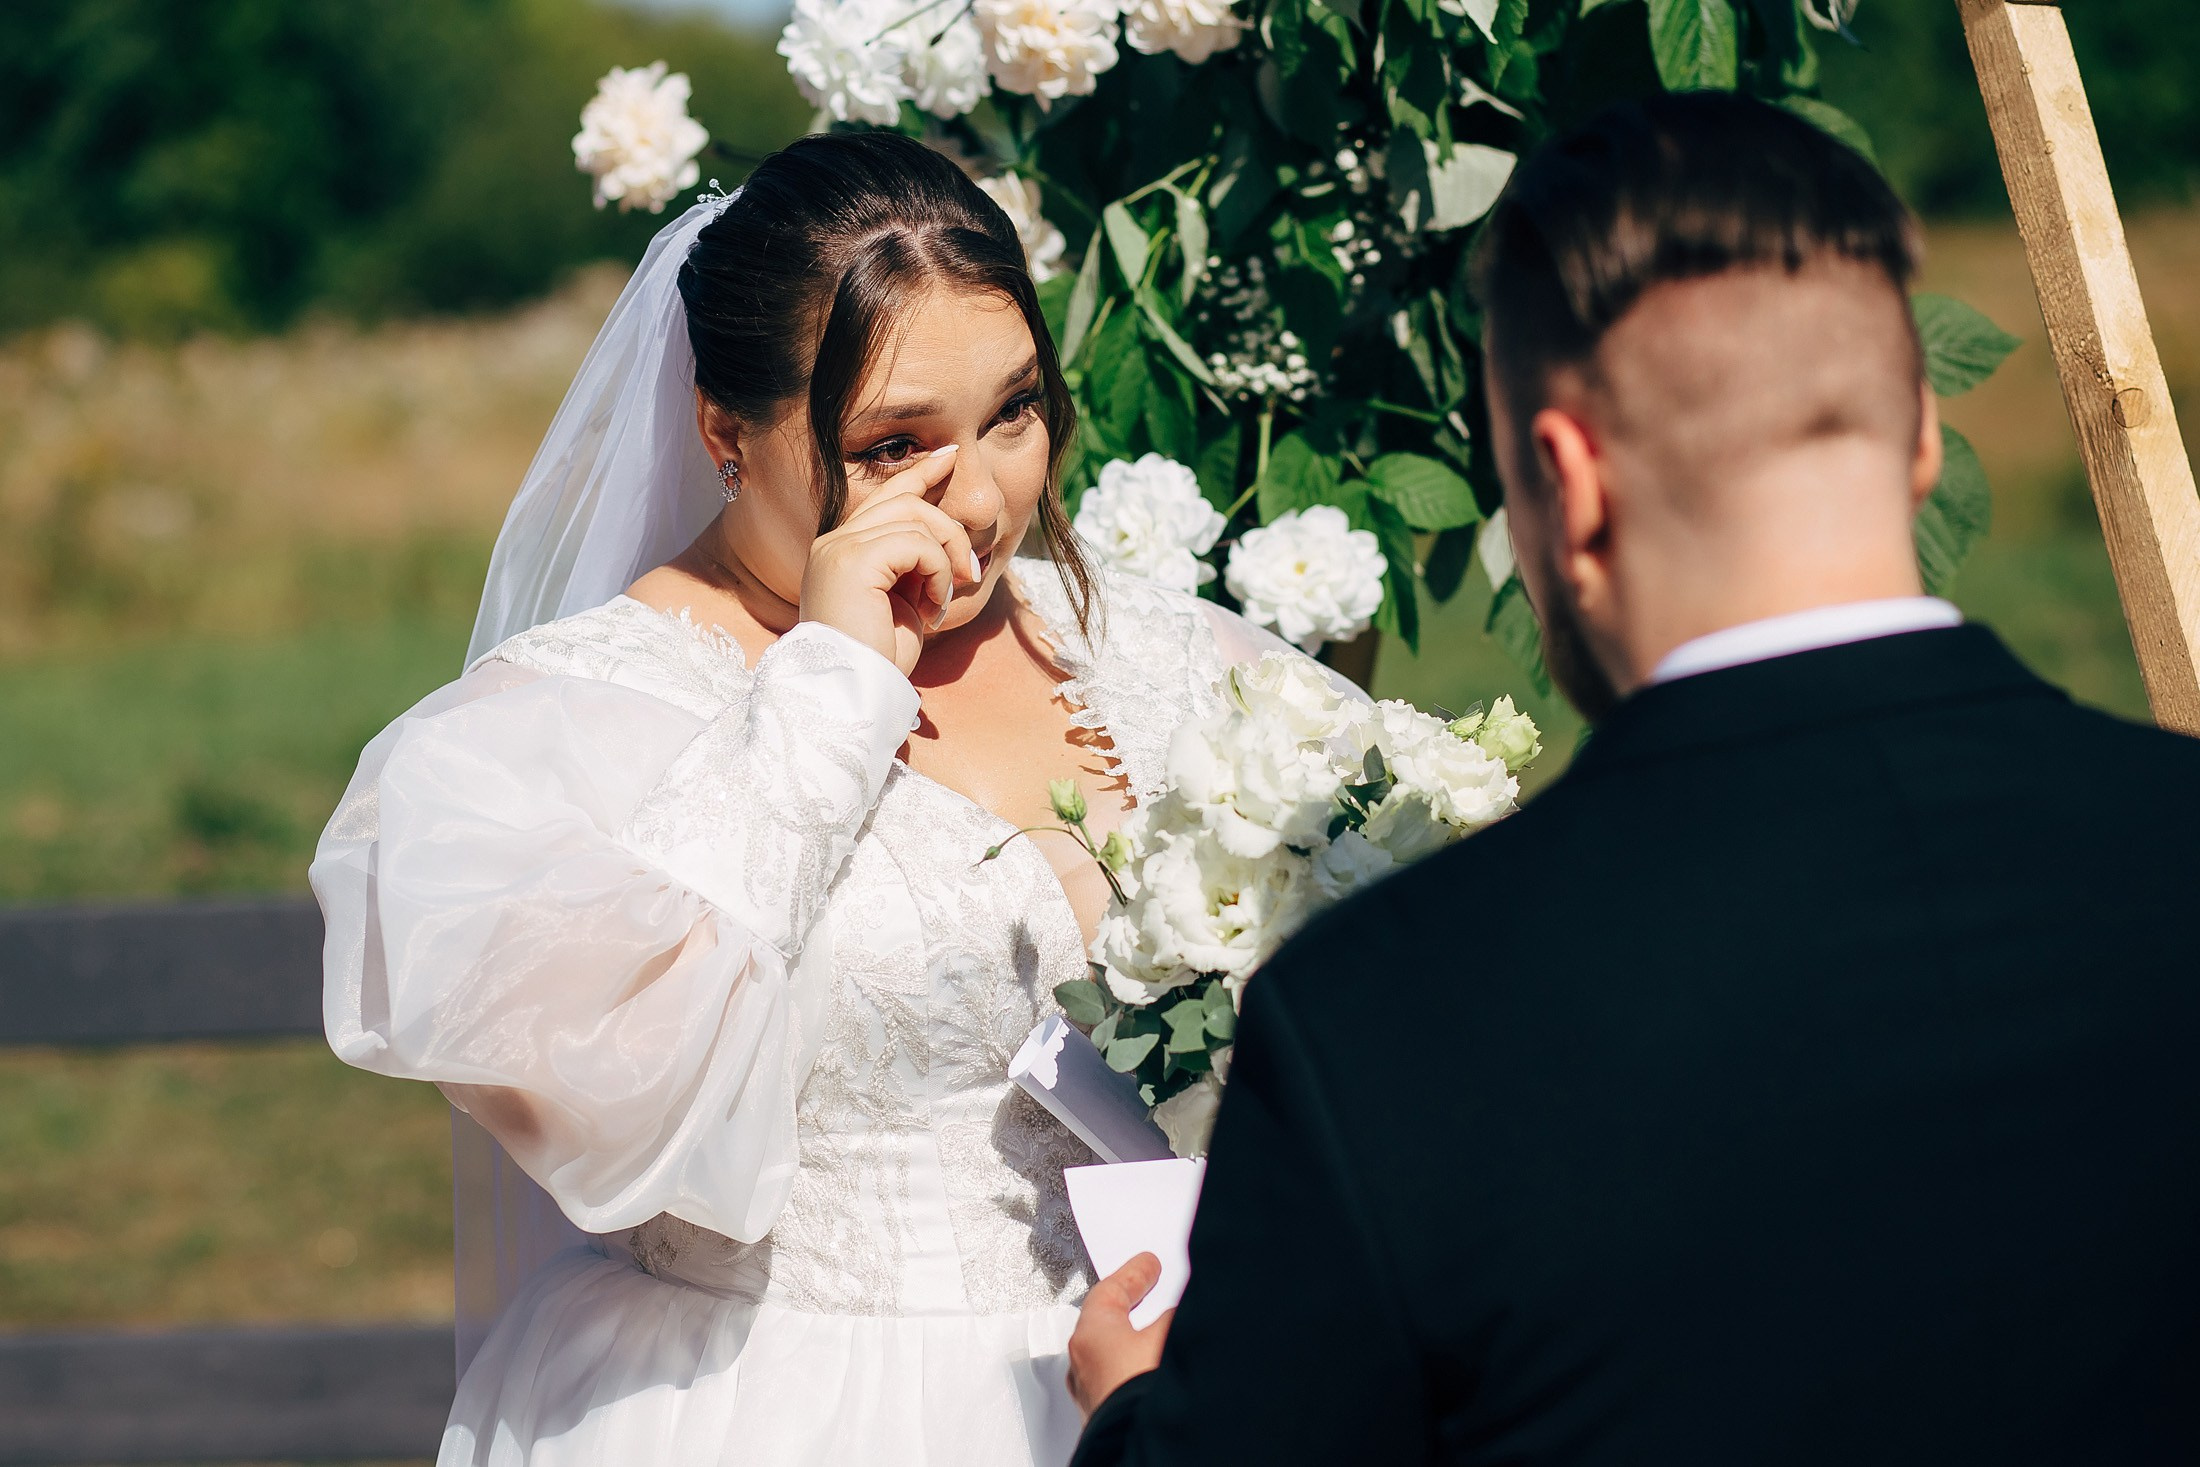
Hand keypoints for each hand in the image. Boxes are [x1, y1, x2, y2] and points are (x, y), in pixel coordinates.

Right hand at [798, 445, 978, 675]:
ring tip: (947, 597)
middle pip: (906, 501)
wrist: (851, 692)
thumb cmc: (878, 661)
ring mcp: (840, 548)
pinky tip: (934, 606)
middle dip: (950, 528)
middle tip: (972, 571)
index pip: (885, 498)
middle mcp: (834, 542)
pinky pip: (918, 543)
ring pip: (917, 518)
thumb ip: (913, 567)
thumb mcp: (902, 604)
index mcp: (840, 551)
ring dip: (947, 557)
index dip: (919, 473)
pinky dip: (938, 572)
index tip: (950, 456)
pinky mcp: (854, 560)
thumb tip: (946, 542)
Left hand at [1067, 1253, 1172, 1416]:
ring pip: (1115, 1358)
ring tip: (1165, 1336)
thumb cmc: (1144, 1389)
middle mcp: (1084, 1367)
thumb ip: (1173, 1315)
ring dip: (1139, 1345)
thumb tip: (1179, 1312)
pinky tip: (1161, 1373)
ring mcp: (1095, 1397)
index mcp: (1089, 1336)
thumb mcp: (1169, 1333)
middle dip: (1133, 1310)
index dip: (1134, 1274)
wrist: (1143, 1439)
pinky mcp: (1110, 1419)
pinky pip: (1124, 1384)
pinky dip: (1140, 1372)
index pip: (1109, 1291)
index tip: (1148, 1264)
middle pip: (1108, 1324)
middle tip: (1151, 1291)